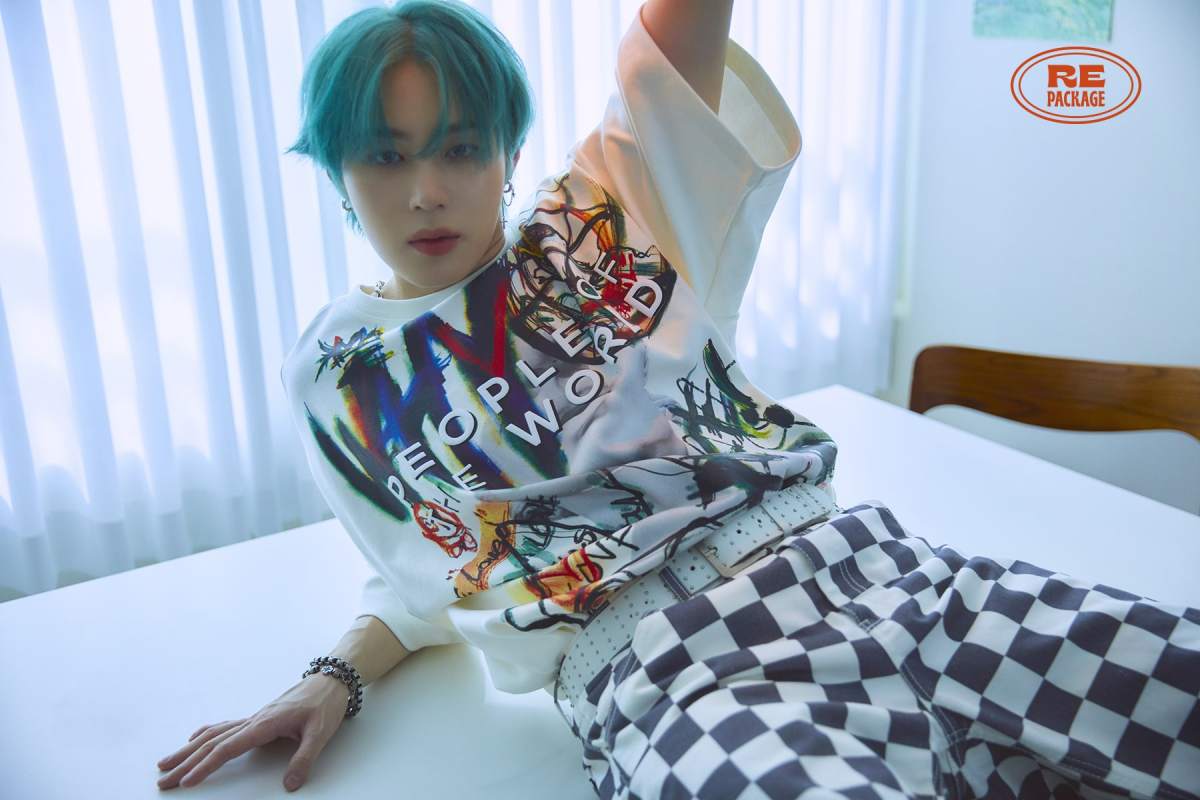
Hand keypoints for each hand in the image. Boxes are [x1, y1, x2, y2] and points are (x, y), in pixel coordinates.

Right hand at [155, 673, 350, 791]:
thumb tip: (289, 785)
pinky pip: (225, 726)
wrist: (332, 681)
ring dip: (188, 749)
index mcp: (265, 724)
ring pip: (214, 734)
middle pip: (212, 742)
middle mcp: (254, 719)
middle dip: (185, 762)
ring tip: (166, 763)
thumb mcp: (321, 734)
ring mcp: (254, 718)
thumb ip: (304, 759)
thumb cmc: (325, 704)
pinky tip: (194, 739)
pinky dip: (206, 734)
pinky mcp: (259, 718)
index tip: (186, 782)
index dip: (205, 766)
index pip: (228, 748)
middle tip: (162, 780)